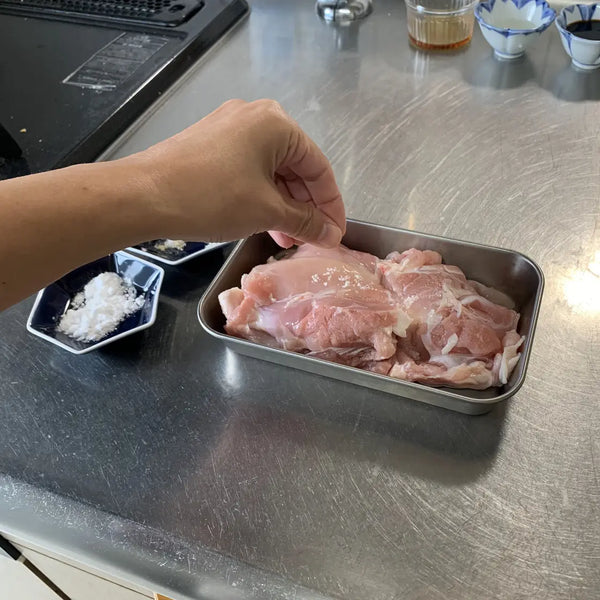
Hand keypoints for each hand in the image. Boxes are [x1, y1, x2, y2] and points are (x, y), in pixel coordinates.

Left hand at [133, 99, 345, 247]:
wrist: (143, 195)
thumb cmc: (211, 198)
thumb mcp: (266, 212)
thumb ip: (305, 222)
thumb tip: (331, 234)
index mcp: (277, 124)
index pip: (319, 168)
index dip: (331, 205)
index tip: (336, 232)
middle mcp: (256, 117)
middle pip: (296, 167)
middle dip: (306, 207)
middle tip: (312, 238)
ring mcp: (230, 128)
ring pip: (272, 171)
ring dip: (284, 205)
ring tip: (288, 237)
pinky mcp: (212, 143)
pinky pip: (249, 170)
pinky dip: (261, 196)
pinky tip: (265, 222)